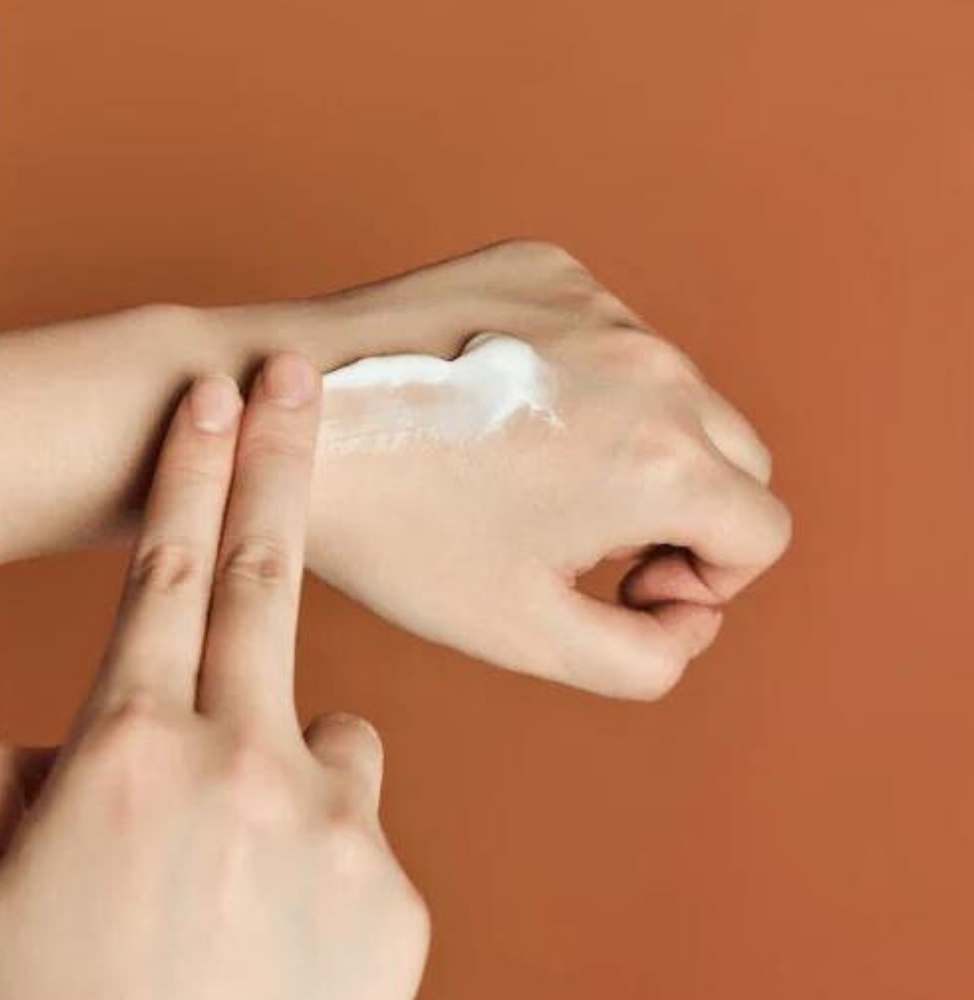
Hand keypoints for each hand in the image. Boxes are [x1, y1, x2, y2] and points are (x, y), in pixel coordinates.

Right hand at [0, 356, 428, 999]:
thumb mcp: (11, 888)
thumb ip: (45, 794)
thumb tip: (68, 749)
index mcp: (131, 758)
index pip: (168, 573)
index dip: (193, 471)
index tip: (219, 393)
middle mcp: (243, 769)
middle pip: (266, 582)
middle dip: (277, 466)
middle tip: (294, 380)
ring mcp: (332, 828)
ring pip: (327, 740)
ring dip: (289, 767)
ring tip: (243, 867)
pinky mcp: (394, 892)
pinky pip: (354, 831)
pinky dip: (320, 855)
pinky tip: (284, 936)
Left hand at [303, 240, 791, 698]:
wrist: (287, 417)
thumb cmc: (399, 535)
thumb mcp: (530, 635)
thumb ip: (647, 657)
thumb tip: (686, 613)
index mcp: (663, 459)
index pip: (762, 534)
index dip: (709, 581)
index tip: (627, 585)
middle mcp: (654, 364)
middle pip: (737, 459)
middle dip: (687, 514)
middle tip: (591, 541)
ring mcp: (601, 303)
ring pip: (677, 394)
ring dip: (638, 446)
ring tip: (537, 475)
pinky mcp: (551, 269)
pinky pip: (611, 339)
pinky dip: (585, 385)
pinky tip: (504, 412)